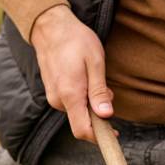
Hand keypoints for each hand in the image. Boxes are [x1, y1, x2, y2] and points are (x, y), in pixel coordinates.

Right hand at [31, 4, 117, 142]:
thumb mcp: (95, 62)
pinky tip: (86, 78)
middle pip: (82, 121)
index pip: (82, 130)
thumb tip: (106, 115)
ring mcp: (53, 96)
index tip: (115, 134)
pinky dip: (82, 96)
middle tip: (108, 89)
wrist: (50, 27)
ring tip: (95, 77)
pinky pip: (71, 102)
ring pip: (78, 111)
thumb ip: (99, 91)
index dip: (100, 137)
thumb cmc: (76, 41)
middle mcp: (58, 100)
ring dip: (91, 102)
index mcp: (70, 95)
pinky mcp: (52, 91)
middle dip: (99, 113)